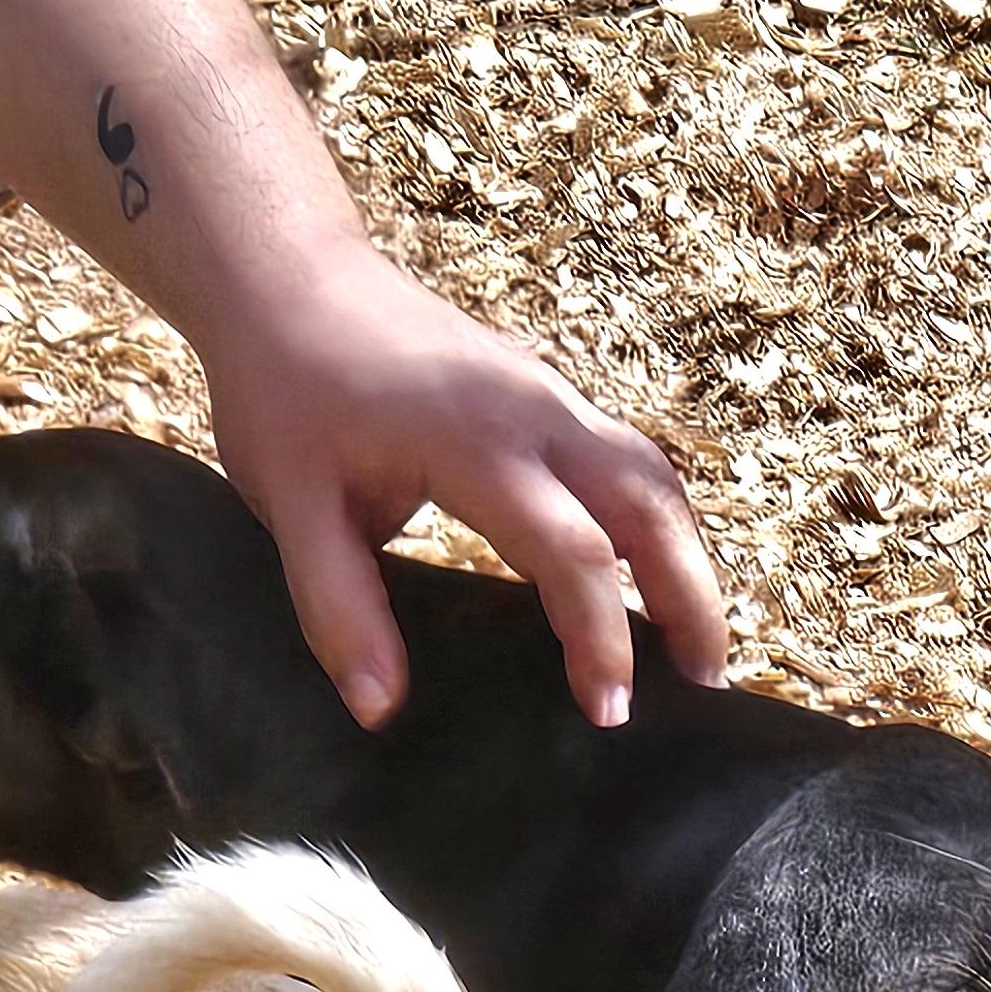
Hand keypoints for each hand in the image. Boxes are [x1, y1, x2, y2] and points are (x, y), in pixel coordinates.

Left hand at [192, 236, 728, 729]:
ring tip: (695, 650)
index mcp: (477, 441)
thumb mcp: (294, 508)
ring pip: (655, 479)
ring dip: (689, 561)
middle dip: (692, 600)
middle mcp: (535, 411)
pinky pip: (631, 463)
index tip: (609, 713)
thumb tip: (379, 711)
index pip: (574, 549)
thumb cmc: (286, 393)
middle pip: (651, 505)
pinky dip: (660, 528)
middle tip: (704, 689)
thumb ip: (339, 611)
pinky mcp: (551, 397)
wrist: (288, 279)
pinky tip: (653, 584)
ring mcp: (552, 396)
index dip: (602, 637)